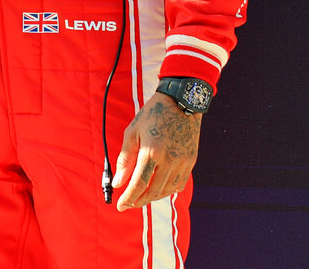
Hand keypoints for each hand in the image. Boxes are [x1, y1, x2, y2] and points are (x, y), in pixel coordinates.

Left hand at [111, 92, 201, 209]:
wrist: (181, 103)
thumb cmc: (152, 115)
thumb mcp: (132, 132)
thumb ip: (125, 159)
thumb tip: (118, 182)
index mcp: (152, 152)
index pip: (139, 184)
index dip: (128, 198)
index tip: (119, 206)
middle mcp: (169, 160)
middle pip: (153, 191)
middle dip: (138, 201)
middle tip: (128, 204)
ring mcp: (183, 163)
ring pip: (166, 190)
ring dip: (152, 197)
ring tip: (140, 197)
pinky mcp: (191, 162)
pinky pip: (178, 184)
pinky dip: (167, 190)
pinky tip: (157, 189)